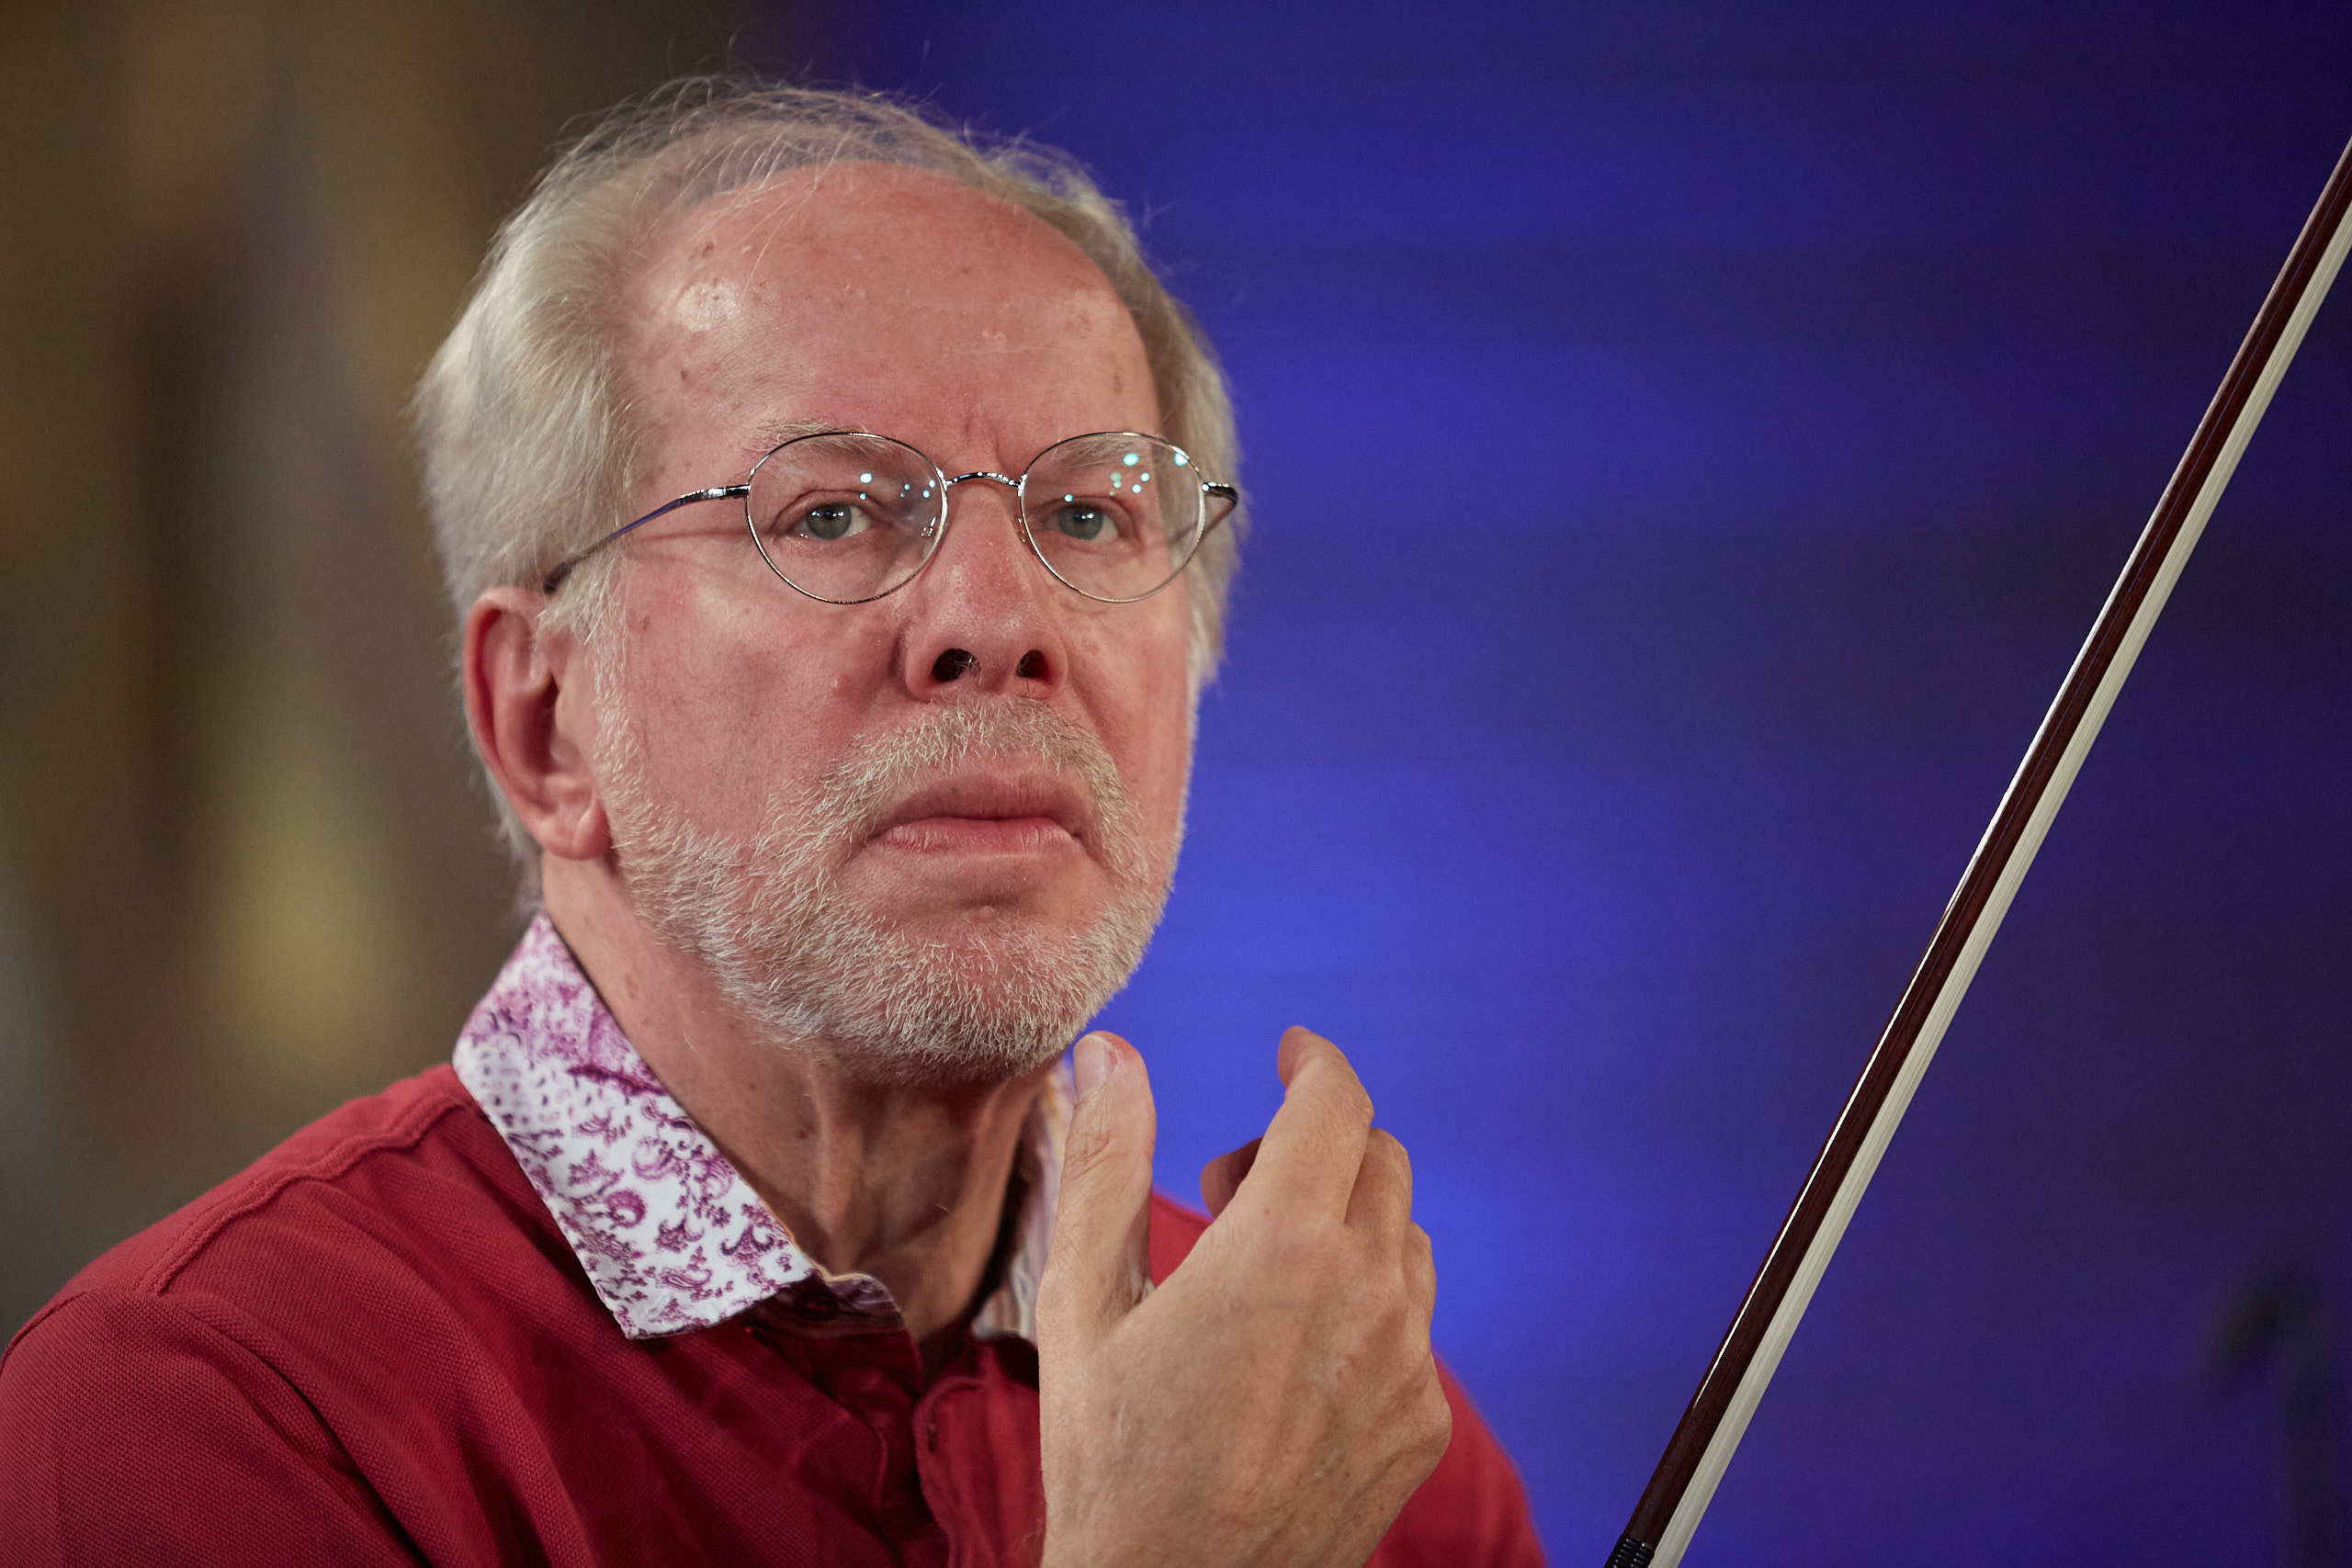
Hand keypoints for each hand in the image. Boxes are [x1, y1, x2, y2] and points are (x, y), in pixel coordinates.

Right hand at [1036, 1026, 1450, 1567]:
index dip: (1313, 1062)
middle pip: (1379, 1159)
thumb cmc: (1112, 1464)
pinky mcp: (1422, 1422)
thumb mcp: (1083, 1304)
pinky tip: (1293, 1353)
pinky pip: (1416, 1324)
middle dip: (1315, 1143)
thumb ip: (1105, 1164)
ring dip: (1347, 1221)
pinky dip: (1366, 1304)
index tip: (1290, 1053)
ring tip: (1263, 1273)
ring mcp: (1407, 1364)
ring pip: (1407, 1237)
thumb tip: (1111, 1056)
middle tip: (1237, 1190)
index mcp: (1281, 1247)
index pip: (1334, 1105)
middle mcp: (1367, 1294)